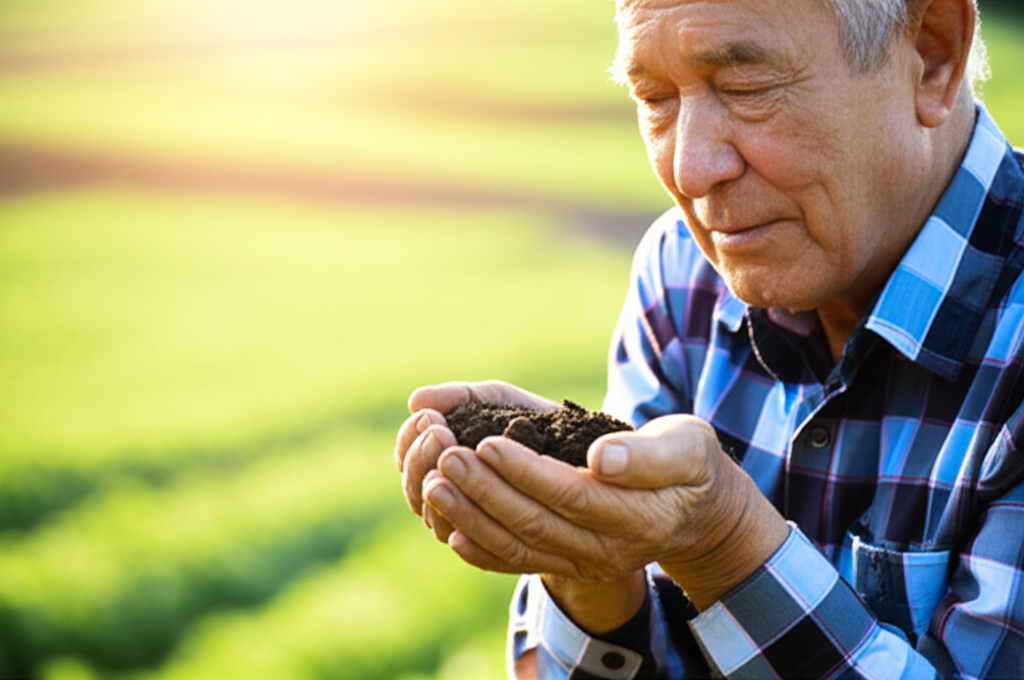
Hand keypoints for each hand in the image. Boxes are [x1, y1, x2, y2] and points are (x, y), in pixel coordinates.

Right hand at [394, 380, 558, 537]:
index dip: (411, 439)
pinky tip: (469, 508)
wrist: (582, 454)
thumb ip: (459, 398)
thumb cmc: (532, 421)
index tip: (432, 419)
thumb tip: (415, 400)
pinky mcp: (498, 548)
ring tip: (454, 461)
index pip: (406, 456)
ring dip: (439, 492)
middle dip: (421, 460)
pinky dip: (465, 529)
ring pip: (435, 520)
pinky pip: (474, 550)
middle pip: (415, 489)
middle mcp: (446, 495)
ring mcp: (467, 524)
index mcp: (438, 459)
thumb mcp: (497, 401)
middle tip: (441, 434)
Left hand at [424, 414, 789, 610]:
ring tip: (434, 485)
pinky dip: (483, 552)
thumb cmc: (688, 464)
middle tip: (446, 457)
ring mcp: (586, 563)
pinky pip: (519, 565)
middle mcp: (609, 550)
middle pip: (536, 524)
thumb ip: (648, 454)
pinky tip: (450, 531)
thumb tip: (602, 460)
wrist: (696, 511)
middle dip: (486, 491)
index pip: (572, 495)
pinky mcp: (569, 565)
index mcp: (639, 515)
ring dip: (473, 518)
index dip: (526, 473)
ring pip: (520, 547)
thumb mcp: (686, 446)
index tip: (486, 443)